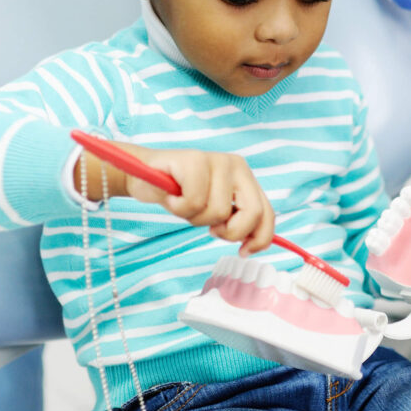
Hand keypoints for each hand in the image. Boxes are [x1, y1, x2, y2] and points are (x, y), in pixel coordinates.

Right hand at [129, 147, 275, 255]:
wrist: (143, 173)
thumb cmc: (180, 194)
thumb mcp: (212, 209)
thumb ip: (234, 219)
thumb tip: (251, 244)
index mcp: (245, 178)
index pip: (266, 212)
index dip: (259, 238)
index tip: (243, 252)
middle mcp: (236, 165)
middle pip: (251, 213)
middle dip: (229, 232)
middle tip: (210, 229)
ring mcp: (216, 160)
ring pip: (218, 212)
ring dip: (194, 218)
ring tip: (182, 204)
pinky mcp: (193, 159)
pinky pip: (194, 201)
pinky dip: (178, 207)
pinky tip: (171, 196)